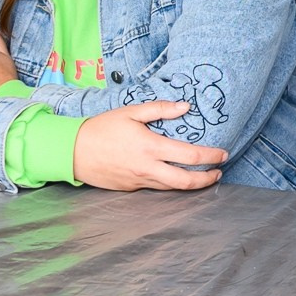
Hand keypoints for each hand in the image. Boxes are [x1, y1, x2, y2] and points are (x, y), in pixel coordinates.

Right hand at [71, 100, 226, 190]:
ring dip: (190, 184)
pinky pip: (154, 187)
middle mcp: (147, 168)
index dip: (211, 157)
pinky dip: (168, 183)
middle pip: (185, 182)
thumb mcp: (131, 112)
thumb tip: (185, 107)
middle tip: (218, 172)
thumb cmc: (101, 128)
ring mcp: (138, 181)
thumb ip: (160, 109)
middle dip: (206, 179)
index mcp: (151, 147)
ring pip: (171, 188)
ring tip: (201, 176)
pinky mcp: (130, 188)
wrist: (72, 151)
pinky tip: (173, 175)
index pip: (190, 156)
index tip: (223, 155)